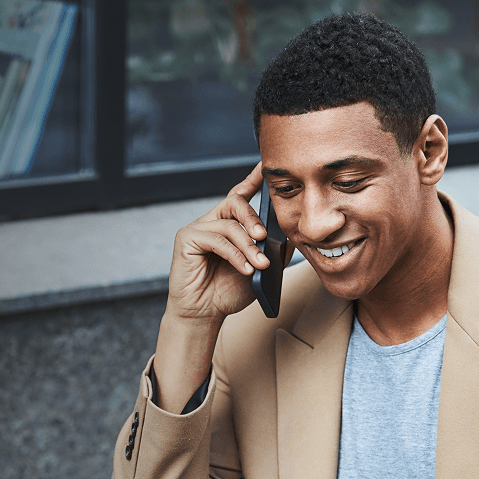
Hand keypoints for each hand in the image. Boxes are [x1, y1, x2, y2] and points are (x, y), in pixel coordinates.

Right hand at [151, 163, 269, 412]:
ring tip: (260, 265)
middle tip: (266, 235)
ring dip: (249, 246)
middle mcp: (212, 221)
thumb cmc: (228, 291)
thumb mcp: (260, 269)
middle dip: (254, 216)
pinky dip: (235, 255)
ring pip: (229, 225)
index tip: (267, 164)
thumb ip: (274, 250)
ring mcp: (197, 228)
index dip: (254, 179)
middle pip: (235, 202)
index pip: (241, 195)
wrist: (204, 314)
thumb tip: (292, 234)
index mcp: (228, 224)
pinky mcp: (186, 239)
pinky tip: (245, 269)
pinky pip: (216, 240)